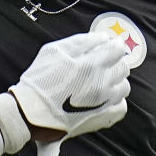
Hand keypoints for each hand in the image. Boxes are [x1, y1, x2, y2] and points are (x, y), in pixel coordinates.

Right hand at [11, 31, 129, 137]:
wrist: (31, 113)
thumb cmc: (39, 80)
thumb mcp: (54, 51)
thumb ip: (81, 41)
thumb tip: (103, 37)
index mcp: (91, 65)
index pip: (116, 50)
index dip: (114, 44)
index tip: (110, 44)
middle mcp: (102, 84)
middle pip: (123, 67)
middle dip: (115, 61)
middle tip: (102, 61)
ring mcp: (105, 103)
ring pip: (124, 86)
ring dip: (116, 80)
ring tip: (101, 79)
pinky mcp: (103, 118)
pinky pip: (121, 106)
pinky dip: (116, 99)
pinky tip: (103, 96)